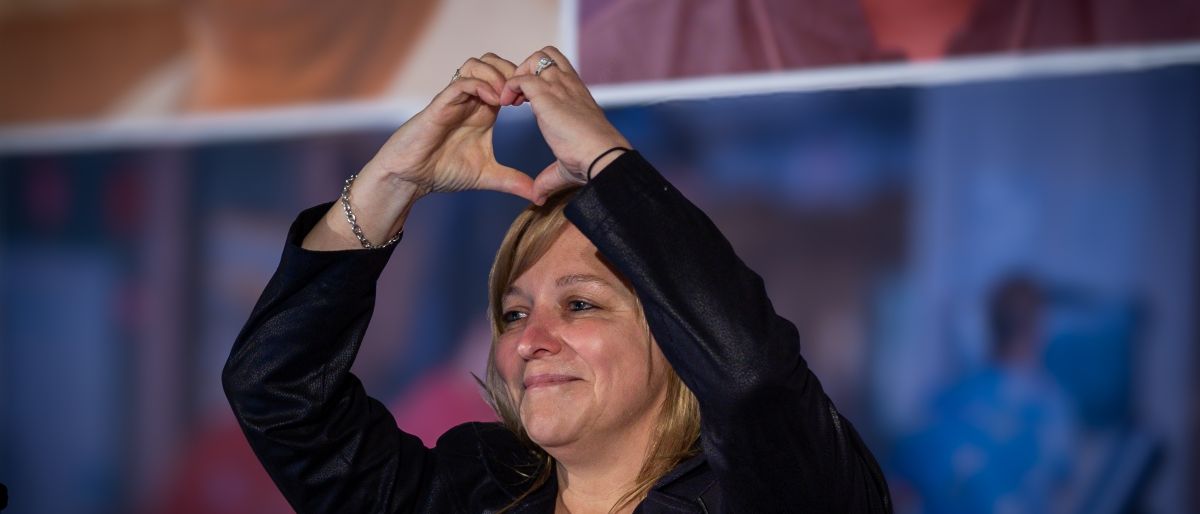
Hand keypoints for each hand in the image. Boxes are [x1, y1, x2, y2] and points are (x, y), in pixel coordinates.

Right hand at [302, 53, 533, 250]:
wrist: (412, 178)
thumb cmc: (444, 171)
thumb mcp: (487, 176)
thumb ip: (512, 181)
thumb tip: (538, 196)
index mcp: (484, 110)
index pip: (506, 79)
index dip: (523, 83)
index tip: (536, 102)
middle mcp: (470, 100)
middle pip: (492, 62)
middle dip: (511, 71)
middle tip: (523, 93)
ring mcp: (455, 99)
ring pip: (475, 64)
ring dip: (495, 74)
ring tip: (507, 97)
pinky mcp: (440, 104)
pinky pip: (460, 82)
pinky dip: (479, 85)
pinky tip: (493, 102)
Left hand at [501, 46, 631, 203]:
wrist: (602, 156)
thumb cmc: (590, 162)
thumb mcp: (566, 166)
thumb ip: (549, 177)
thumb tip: (538, 197)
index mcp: (577, 95)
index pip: (557, 68)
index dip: (537, 79)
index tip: (524, 102)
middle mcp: (569, 85)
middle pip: (545, 54)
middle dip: (526, 69)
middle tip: (516, 96)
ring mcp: (559, 87)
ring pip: (533, 60)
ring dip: (517, 76)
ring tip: (510, 100)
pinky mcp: (547, 94)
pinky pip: (520, 78)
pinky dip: (509, 87)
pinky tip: (506, 105)